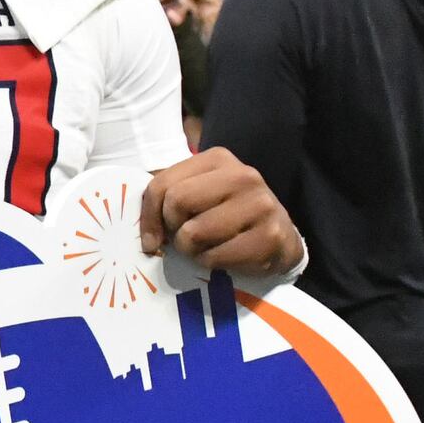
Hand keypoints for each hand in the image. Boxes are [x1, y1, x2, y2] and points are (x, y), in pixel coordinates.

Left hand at [142, 149, 302, 281]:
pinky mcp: (270, 236)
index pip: (162, 185)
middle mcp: (243, 175)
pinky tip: (225, 255)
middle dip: (173, 229)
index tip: (153, 235)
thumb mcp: (197, 194)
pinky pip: (215, 257)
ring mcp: (261, 205)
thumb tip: (145, 234)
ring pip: (194, 233)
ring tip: (207, 246)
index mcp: (218, 159)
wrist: (279, 237)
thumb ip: (165, 198)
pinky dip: (210, 263)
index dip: (149, 216)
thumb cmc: (225, 214)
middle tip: (186, 236)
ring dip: (191, 250)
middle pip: (177, 203)